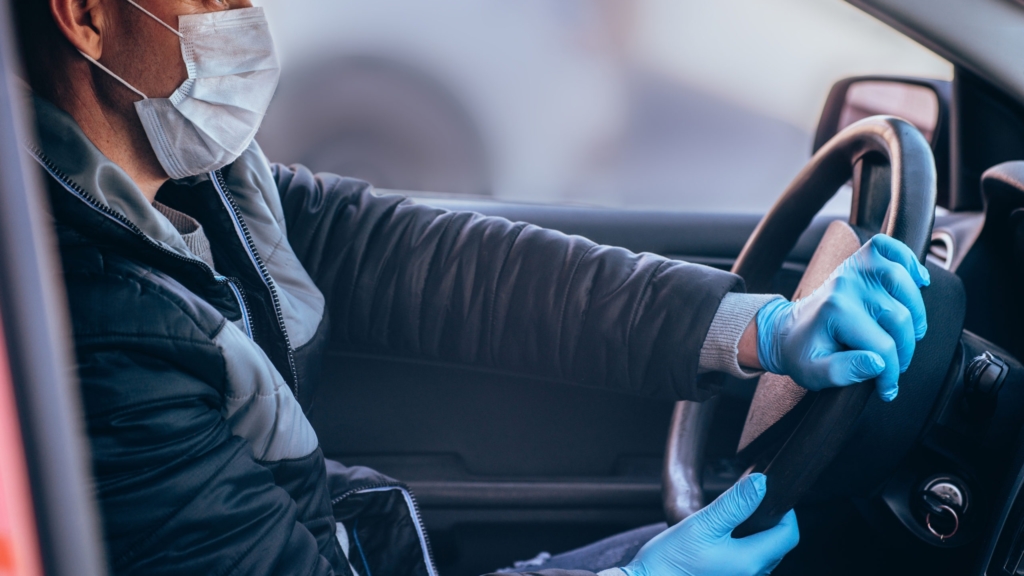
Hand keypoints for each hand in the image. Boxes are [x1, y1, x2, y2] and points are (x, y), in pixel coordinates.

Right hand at [621, 474, 797, 575]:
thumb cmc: (669, 562)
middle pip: (777, 545)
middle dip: (769, 521)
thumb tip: (761, 484)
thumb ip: (735, 504)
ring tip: (731, 520)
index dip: (785, 511)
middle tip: (748, 502)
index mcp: (750, 561)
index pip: (788, 534)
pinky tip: (720, 541)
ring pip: (762, 555)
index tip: (769, 494)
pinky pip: (746, 565)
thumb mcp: (702, 525)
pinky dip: (742, 548)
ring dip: (755, 535)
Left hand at [756, 234, 929, 400]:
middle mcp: (846, 285)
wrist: (788, 331)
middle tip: (896, 365)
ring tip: (908, 335)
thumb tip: (878, 363)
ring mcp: (854, 269)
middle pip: (900, 318)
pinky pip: (891, 248)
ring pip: (905, 285)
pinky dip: (909, 261)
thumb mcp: (813, 373)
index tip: (888, 387)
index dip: (891, 372)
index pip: (882, 346)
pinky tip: (919, 281)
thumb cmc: (802, 352)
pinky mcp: (860, 260)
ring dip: (916, 314)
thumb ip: (842, 372)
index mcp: (835, 311)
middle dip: (905, 350)